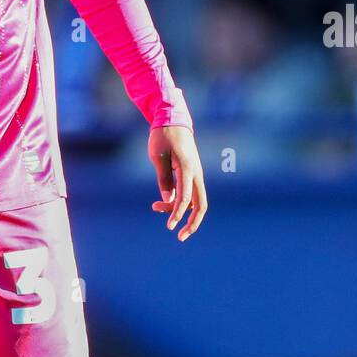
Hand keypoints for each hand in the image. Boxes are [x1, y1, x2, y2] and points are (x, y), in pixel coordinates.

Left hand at [148, 125, 206, 241]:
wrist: (173, 120)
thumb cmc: (163, 136)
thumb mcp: (157, 156)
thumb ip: (164, 179)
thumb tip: (169, 200)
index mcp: (187, 168)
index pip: (185, 197)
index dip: (177, 214)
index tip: (169, 227)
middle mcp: (196, 173)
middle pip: (201, 204)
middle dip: (192, 223)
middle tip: (180, 237)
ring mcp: (195, 174)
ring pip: (194, 201)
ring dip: (179, 210)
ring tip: (155, 208)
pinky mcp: (191, 175)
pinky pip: (188, 194)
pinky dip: (177, 201)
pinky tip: (161, 203)